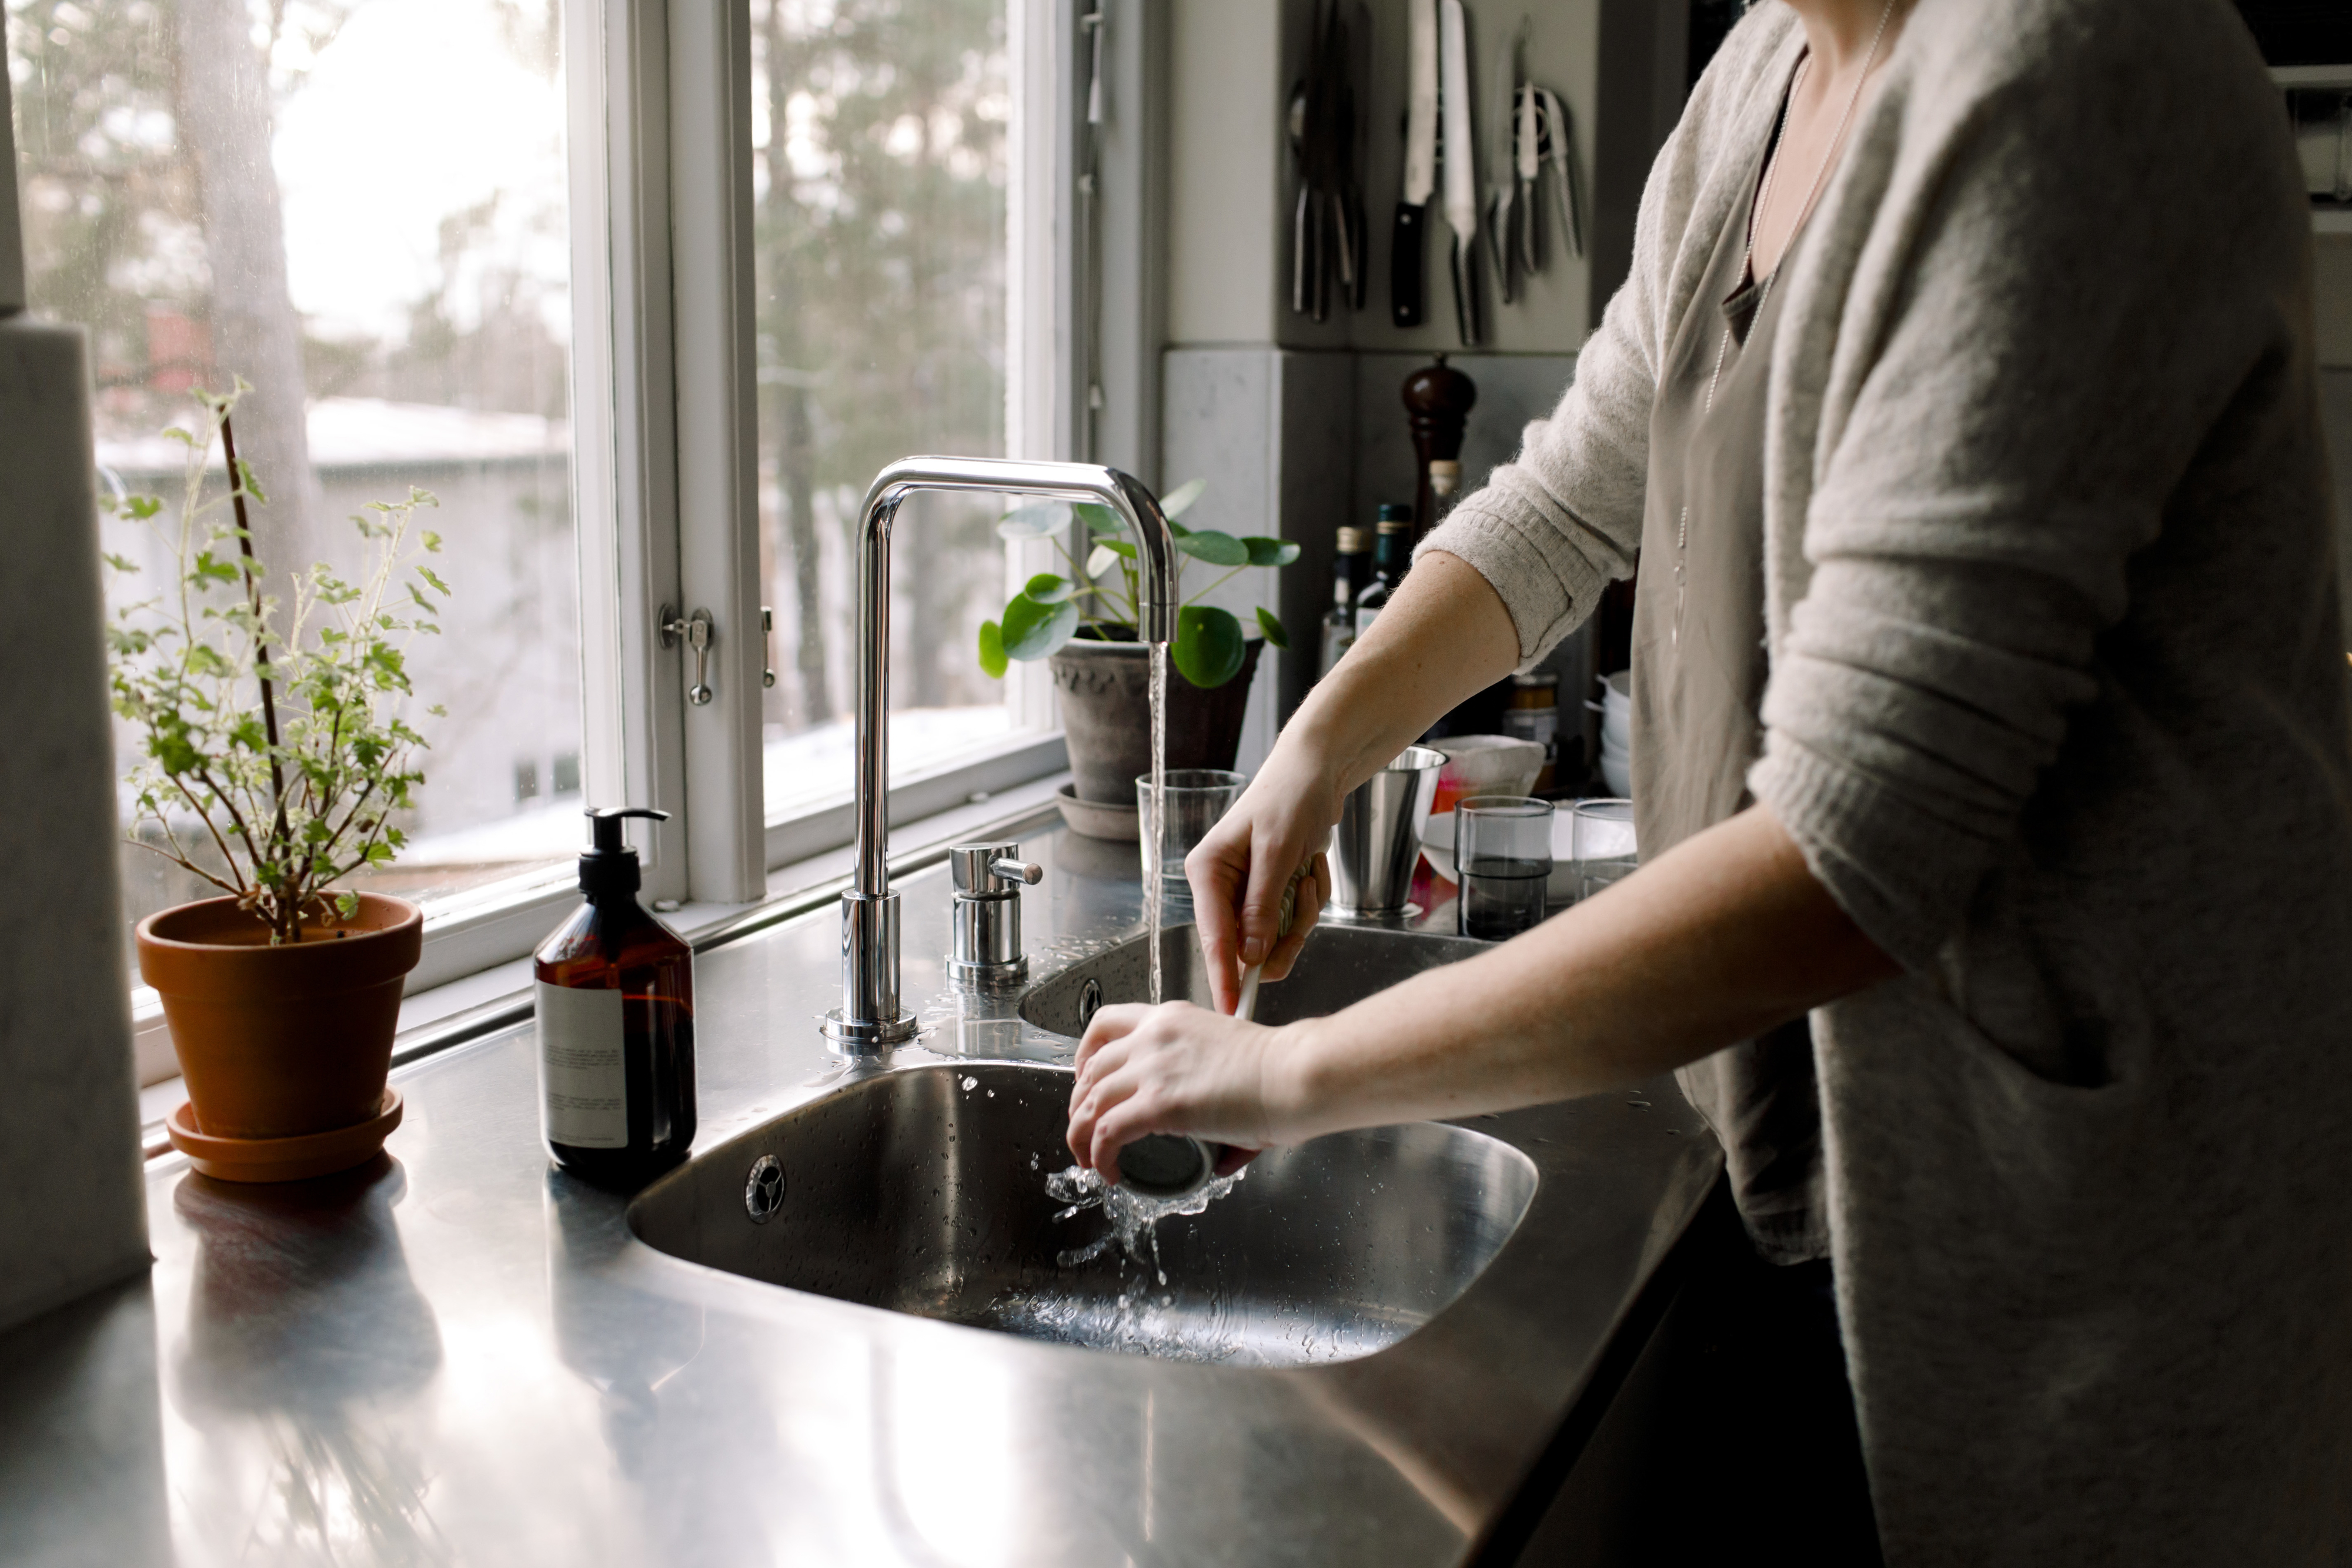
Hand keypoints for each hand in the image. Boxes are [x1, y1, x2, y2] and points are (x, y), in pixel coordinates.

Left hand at [1064, 1001, 1306, 1176]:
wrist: (1295, 1074)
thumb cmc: (1280, 1070)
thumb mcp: (1231, 1061)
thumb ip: (1213, 1095)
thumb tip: (1222, 1158)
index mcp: (1170, 1018)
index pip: (1105, 1024)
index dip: (1084, 1056)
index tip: (1085, 1080)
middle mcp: (1153, 1037)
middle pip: (1091, 1069)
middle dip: (1079, 1103)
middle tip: (1085, 1129)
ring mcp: (1153, 1069)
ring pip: (1091, 1102)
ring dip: (1081, 1134)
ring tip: (1089, 1158)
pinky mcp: (1159, 1103)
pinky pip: (1107, 1132)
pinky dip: (1099, 1154)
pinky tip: (1108, 1170)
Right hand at [1185, 749, 1342, 1013]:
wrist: (1318, 772)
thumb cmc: (1291, 798)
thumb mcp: (1277, 851)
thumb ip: (1261, 906)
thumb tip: (1249, 955)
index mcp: (1207, 872)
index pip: (1213, 936)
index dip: (1223, 975)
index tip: (1230, 1010)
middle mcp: (1221, 886)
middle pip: (1248, 945)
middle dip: (1285, 930)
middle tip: (1306, 898)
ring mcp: (1246, 893)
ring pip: (1275, 938)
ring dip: (1302, 912)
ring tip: (1309, 871)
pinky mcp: (1270, 894)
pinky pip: (1292, 921)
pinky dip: (1310, 900)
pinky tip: (1312, 867)